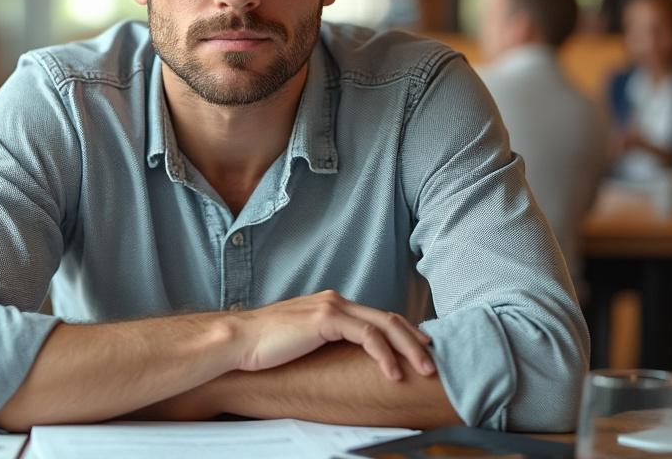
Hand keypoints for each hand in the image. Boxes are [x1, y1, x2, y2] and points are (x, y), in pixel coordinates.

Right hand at [231, 290, 435, 381]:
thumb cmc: (264, 347)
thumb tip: (342, 361)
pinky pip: (366, 335)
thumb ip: (324, 342)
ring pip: (383, 324)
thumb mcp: (302, 341)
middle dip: (414, 339)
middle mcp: (335, 300)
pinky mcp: (325, 319)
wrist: (238, 340)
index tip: (421, 348)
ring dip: (408, 348)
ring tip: (423, 369)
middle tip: (433, 361)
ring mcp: (331, 307)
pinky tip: (392, 372)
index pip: (377, 316)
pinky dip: (384, 353)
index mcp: (331, 305)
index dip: (403, 331)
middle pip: (387, 317)